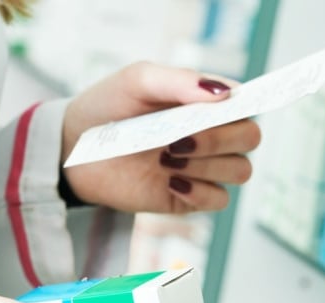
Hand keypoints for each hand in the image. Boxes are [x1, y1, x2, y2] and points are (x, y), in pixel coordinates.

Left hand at [61, 62, 260, 212]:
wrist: (74, 150)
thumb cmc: (108, 108)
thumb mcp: (137, 81)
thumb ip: (180, 81)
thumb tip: (225, 95)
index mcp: (206, 102)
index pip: (246, 103)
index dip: (245, 107)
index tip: (224, 111)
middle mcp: (211, 134)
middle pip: (250, 138)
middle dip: (218, 139)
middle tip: (176, 139)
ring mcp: (203, 167)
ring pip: (240, 170)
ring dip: (206, 164)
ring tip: (164, 158)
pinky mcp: (190, 196)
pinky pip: (219, 200)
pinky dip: (200, 191)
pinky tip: (169, 181)